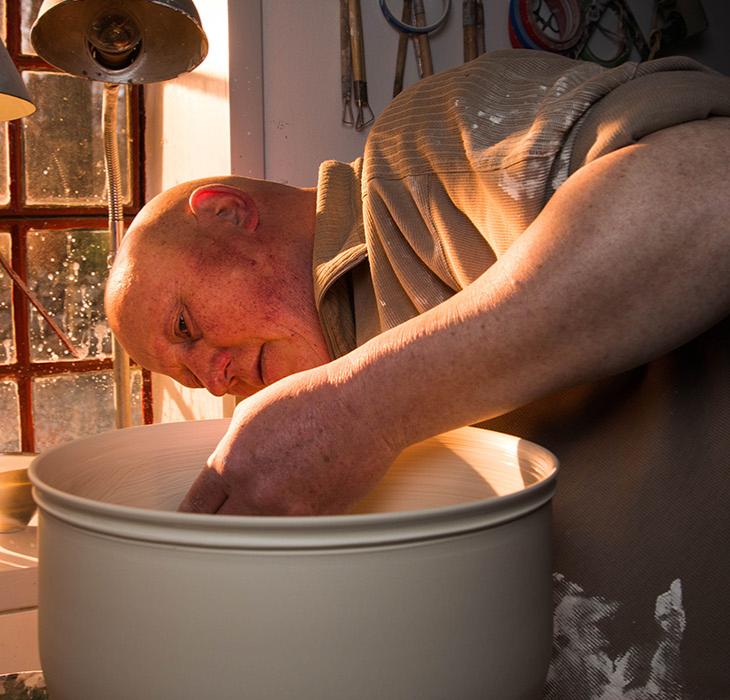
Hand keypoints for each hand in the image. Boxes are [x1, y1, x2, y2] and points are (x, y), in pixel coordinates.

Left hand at [178, 365, 401, 514]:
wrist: (366, 406)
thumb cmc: (316, 398)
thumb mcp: (255, 411)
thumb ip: (233, 445)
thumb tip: (226, 468)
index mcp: (233, 460)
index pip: (195, 506)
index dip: (193, 515)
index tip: (195, 520)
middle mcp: (255, 490)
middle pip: (219, 531)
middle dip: (219, 525)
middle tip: (222, 522)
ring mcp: (288, 510)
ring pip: (255, 538)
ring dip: (254, 529)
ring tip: (262, 513)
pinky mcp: (318, 520)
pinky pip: (290, 534)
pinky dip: (287, 525)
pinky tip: (296, 506)